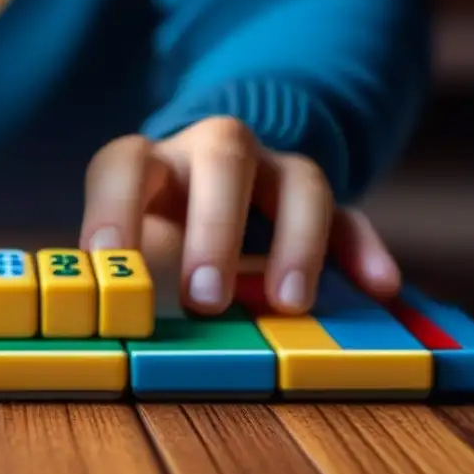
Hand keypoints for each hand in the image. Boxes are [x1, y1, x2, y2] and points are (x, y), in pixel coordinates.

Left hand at [79, 117, 400, 314]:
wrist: (207, 178)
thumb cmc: (155, 224)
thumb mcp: (128, 241)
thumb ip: (117, 275)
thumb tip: (94, 322)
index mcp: (150, 160)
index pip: (124, 163)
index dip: (113, 207)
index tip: (106, 261)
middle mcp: (211, 151)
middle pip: (224, 156)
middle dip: (215, 227)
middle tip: (204, 300)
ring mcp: (271, 169)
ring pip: (300, 178)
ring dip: (297, 241)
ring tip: (290, 304)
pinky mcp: (315, 198)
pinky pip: (349, 212)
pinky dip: (363, 248)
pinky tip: (379, 286)